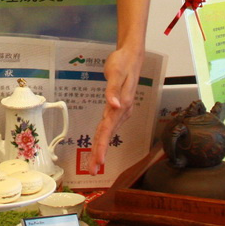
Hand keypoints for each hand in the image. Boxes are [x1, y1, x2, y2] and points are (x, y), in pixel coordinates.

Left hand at [90, 45, 143, 173]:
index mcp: (121, 106)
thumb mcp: (117, 73)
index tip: (98, 162)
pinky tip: (100, 144)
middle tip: (93, 170)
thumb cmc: (123, 63)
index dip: (102, 147)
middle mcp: (121, 111)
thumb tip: (114, 106)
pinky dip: (103, 137)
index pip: (108, 130)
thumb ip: (113, 91)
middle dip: (100, 153)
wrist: (131, 55)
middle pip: (108, 135)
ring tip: (95, 163)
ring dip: (101, 148)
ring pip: (108, 132)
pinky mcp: (118, 108)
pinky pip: (108, 126)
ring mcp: (121, 110)